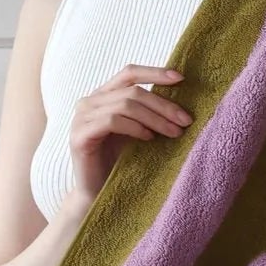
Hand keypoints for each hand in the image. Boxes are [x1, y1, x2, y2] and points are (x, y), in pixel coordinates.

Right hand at [68, 64, 191, 202]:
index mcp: (102, 95)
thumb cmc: (119, 161)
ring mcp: (81, 118)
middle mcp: (89, 102)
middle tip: (185, 120)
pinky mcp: (80, 135)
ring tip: (173, 132)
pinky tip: (148, 138)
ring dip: (155, 118)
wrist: (97, 192)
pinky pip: (112, 121)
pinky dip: (135, 127)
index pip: (129, 73)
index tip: (181, 78)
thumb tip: (181, 100)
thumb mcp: (136, 129)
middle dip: (163, 105)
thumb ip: (147, 111)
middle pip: (133, 91)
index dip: (155, 73)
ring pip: (125, 105)